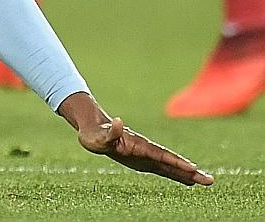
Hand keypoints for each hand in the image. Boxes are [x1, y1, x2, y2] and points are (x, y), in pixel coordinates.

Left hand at [58, 94, 211, 186]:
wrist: (94, 130)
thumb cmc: (94, 135)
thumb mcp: (99, 135)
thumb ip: (111, 131)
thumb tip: (118, 121)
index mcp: (138, 145)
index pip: (161, 155)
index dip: (176, 162)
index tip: (192, 168)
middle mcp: (146, 150)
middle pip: (172, 162)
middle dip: (191, 171)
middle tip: (209, 180)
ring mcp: (147, 156)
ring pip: (171, 167)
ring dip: (188, 174)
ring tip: (207, 182)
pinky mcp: (144, 161)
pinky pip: (164, 170)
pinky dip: (177, 175)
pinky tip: (189, 181)